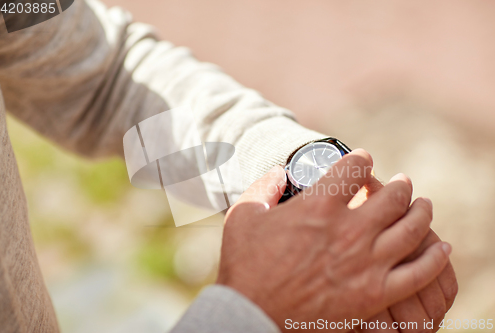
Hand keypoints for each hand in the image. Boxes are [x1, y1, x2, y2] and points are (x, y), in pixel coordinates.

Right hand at [217, 149, 450, 331]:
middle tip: (401, 182)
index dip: (361, 158)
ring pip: (412, 228)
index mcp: (319, 207)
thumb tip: (280, 170)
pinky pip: (419, 273)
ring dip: (422, 211)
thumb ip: (265, 185)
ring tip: (424, 205)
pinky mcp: (374, 294)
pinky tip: (441, 247)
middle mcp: (349, 231)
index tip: (362, 160)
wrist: (251, 313)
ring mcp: (366, 263)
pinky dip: (434, 257)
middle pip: (393, 195)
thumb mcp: (244, 214)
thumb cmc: (245, 263)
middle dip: (399, 183)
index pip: (355, 167)